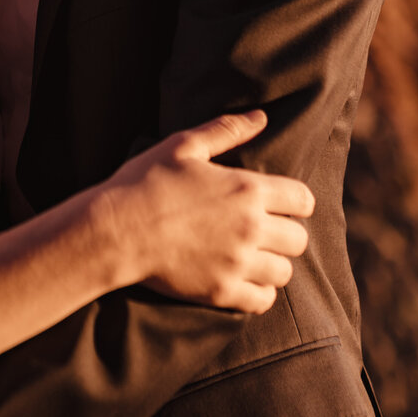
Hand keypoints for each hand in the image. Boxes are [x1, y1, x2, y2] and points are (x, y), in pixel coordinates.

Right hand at [107, 111, 313, 312]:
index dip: (295, 201)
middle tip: (264, 232)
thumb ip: (225, 130)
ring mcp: (238, 263)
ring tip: (253, 257)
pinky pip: (263, 300)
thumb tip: (261, 117)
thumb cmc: (145, 183)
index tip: (281, 204)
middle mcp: (251, 227)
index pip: (303, 199)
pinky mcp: (222, 291)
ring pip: (284, 272)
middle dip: (285, 233)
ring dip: (273, 264)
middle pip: (298, 239)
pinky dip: (259, 292)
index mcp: (247, 189)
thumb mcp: (182, 146)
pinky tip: (243, 280)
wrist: (114, 231)